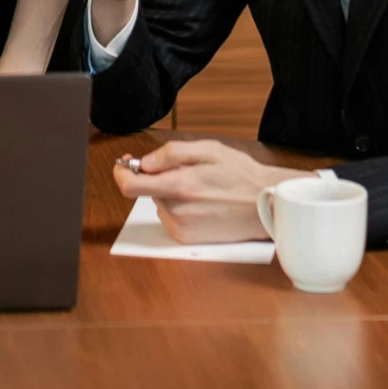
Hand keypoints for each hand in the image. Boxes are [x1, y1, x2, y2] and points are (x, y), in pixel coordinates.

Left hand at [114, 140, 315, 244]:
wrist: (266, 205)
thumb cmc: (240, 174)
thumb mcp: (209, 150)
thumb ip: (172, 153)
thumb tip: (144, 162)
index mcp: (180, 185)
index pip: (130, 186)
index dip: (122, 173)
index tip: (125, 165)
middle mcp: (178, 211)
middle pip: (148, 192)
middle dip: (159, 179)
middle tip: (186, 172)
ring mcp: (182, 228)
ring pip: (160, 204)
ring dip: (171, 194)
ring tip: (202, 189)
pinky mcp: (187, 239)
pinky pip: (170, 218)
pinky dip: (179, 209)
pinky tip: (203, 204)